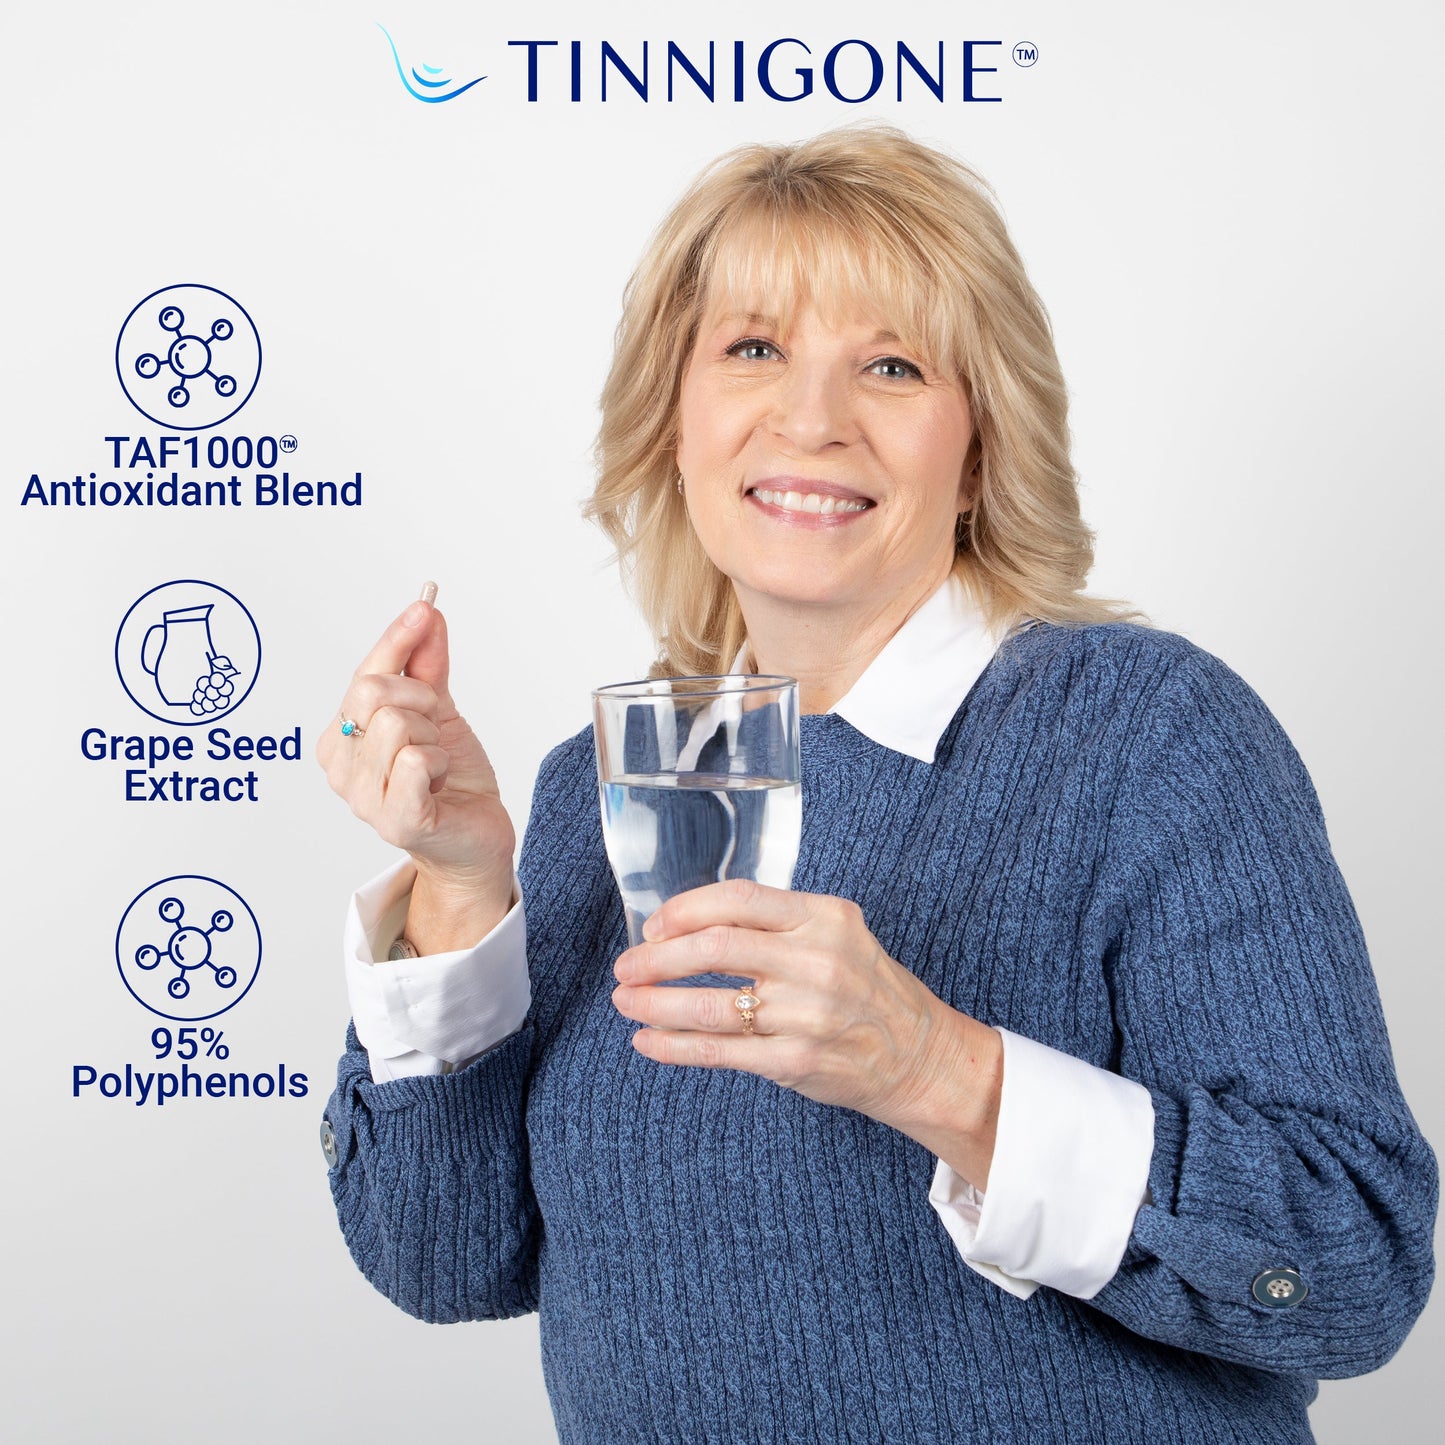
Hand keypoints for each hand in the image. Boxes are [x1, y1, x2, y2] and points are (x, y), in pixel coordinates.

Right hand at [317, 597, 515, 948]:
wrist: (476, 834)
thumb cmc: (450, 778)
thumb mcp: (438, 709)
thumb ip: (425, 661)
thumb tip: (424, 611)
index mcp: (341, 736)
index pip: (363, 673)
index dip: (397, 640)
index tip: (424, 609)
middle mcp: (342, 767)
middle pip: (373, 693)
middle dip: (421, 700)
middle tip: (436, 728)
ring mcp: (364, 798)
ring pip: (398, 725)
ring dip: (434, 739)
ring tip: (437, 765)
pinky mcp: (396, 820)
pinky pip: (416, 761)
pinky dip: (440, 763)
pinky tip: (440, 783)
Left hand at [610, 880, 1003, 1187]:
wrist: (919, 1054)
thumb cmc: (865, 989)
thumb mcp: (836, 933)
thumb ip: (776, 923)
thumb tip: (689, 924)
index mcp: (823, 917)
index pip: (738, 899)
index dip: (684, 910)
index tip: (653, 927)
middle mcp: (816, 960)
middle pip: (715, 948)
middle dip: (656, 958)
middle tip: (626, 967)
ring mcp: (807, 1013)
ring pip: (709, 1005)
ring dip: (654, 1004)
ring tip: (626, 1002)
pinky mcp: (797, 1060)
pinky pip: (719, 1052)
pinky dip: (673, 1047)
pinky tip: (648, 1042)